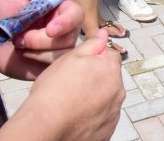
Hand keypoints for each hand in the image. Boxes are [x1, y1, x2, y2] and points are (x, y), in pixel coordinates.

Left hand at [0, 0, 83, 79]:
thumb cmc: (4, 10)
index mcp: (61, 9)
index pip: (76, 14)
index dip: (67, 22)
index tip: (50, 29)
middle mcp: (65, 29)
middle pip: (69, 38)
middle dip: (41, 40)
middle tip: (20, 37)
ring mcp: (59, 48)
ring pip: (60, 54)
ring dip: (35, 50)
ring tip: (20, 43)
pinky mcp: (50, 64)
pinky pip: (52, 67)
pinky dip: (34, 60)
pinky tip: (24, 54)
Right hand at [0, 29, 123, 140]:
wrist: (45, 127)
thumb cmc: (54, 91)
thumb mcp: (69, 59)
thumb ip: (91, 44)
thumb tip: (103, 34)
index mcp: (111, 69)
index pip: (111, 56)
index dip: (95, 58)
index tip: (80, 67)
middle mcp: (118, 91)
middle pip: (111, 78)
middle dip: (97, 79)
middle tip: (74, 85)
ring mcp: (114, 112)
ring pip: (107, 99)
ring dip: (96, 98)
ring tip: (73, 103)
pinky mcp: (108, 130)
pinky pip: (103, 118)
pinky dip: (93, 116)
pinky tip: (76, 117)